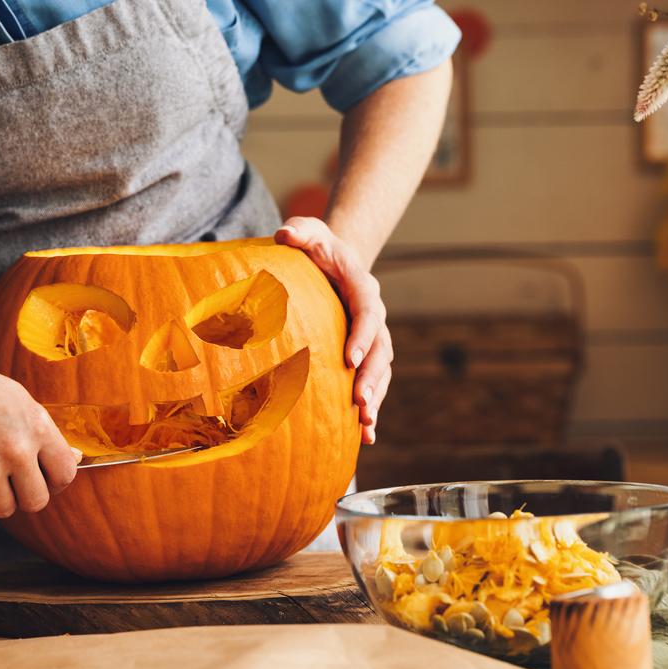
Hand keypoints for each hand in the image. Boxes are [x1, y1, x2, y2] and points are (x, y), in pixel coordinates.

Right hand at [0, 341, 79, 517]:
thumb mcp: (15, 398)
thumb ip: (42, 430)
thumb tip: (74, 457)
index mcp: (35, 425)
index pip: (65, 473)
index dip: (55, 482)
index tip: (45, 481)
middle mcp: (16, 449)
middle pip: (37, 501)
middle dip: (24, 496)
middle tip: (9, 483)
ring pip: (4, 508)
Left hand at [275, 217, 391, 443]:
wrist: (331, 259)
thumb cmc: (314, 246)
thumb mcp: (307, 231)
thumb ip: (299, 231)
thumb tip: (285, 234)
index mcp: (362, 286)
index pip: (367, 311)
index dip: (362, 335)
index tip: (351, 359)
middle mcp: (374, 314)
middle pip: (380, 349)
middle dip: (371, 378)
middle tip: (360, 404)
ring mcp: (372, 336)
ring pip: (381, 372)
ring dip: (375, 399)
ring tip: (366, 427)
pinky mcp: (364, 354)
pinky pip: (373, 383)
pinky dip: (371, 408)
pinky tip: (364, 437)